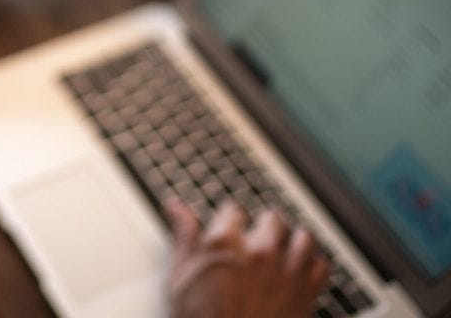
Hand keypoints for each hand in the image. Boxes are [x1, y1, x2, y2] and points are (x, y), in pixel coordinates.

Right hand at [166, 198, 329, 317]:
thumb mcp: (180, 275)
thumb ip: (184, 236)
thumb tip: (176, 207)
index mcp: (225, 242)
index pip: (233, 210)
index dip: (229, 220)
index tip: (229, 228)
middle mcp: (259, 250)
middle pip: (272, 219)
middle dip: (264, 227)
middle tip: (256, 241)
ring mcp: (287, 270)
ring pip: (303, 237)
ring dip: (294, 241)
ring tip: (284, 249)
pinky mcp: (307, 292)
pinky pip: (322, 265)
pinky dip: (313, 265)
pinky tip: (301, 271)